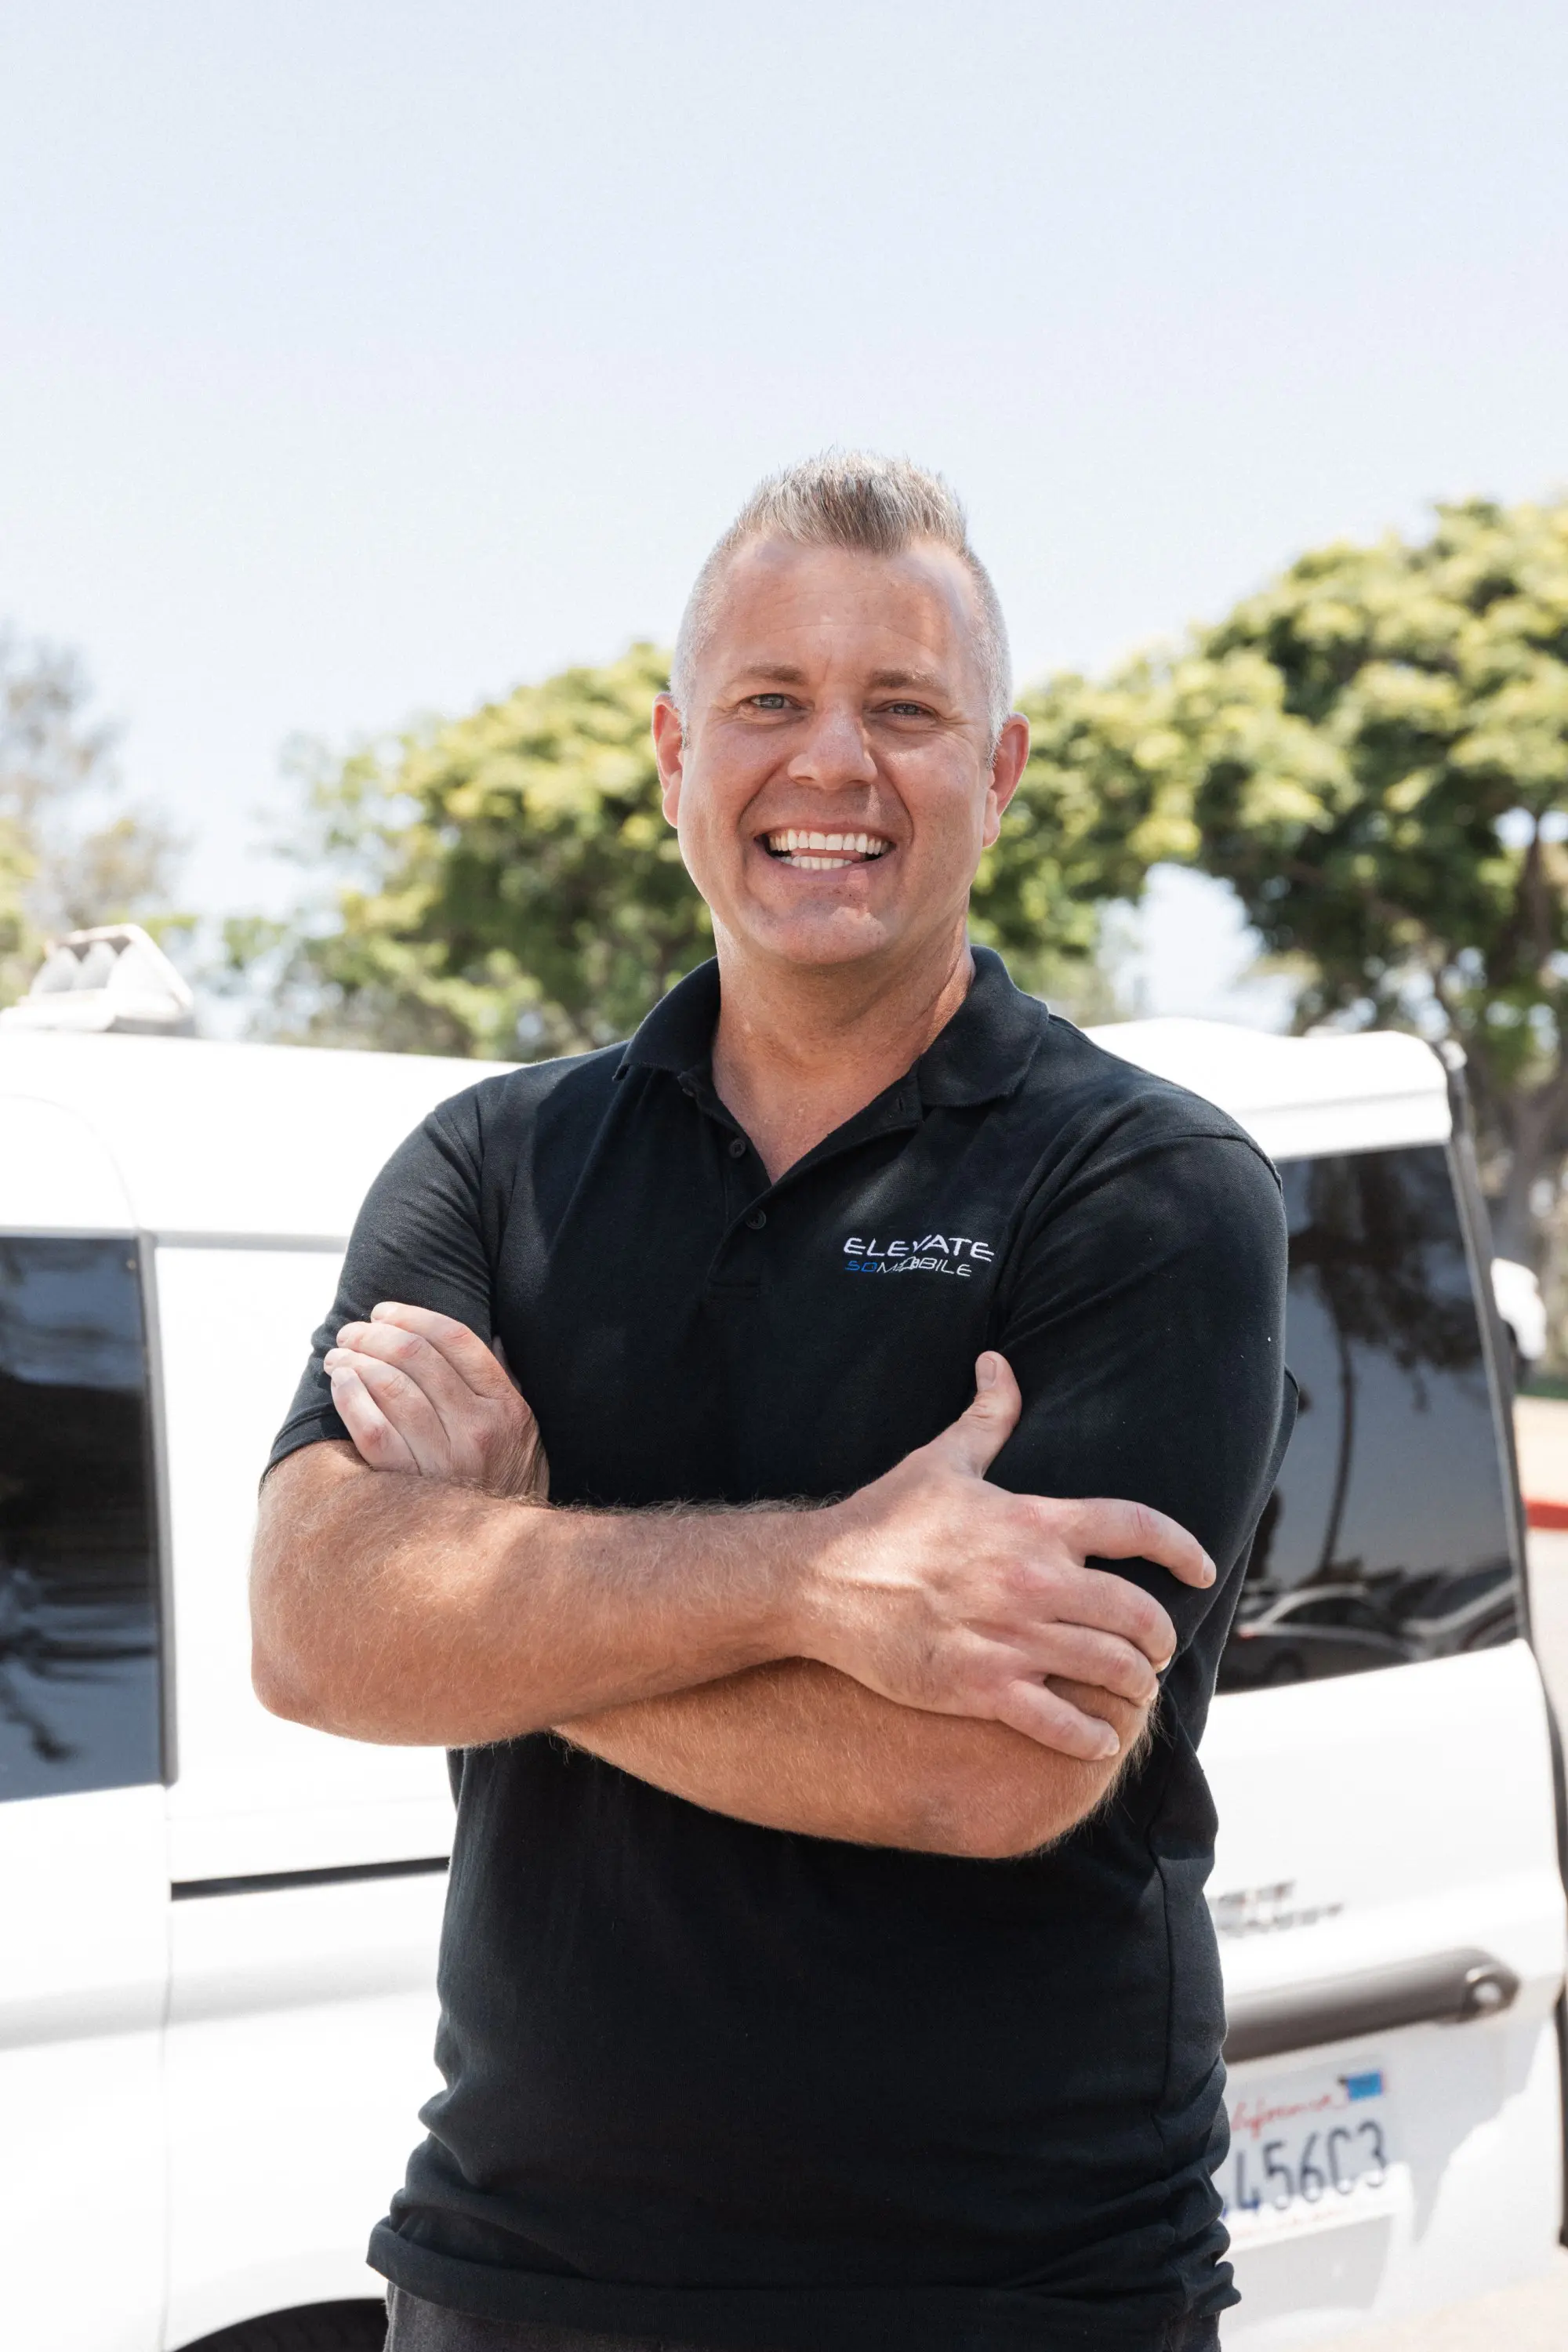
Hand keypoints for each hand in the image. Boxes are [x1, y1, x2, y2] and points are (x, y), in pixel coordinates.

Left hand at [323, 1303, 548, 1499]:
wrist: (496, 1556)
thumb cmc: (504, 1482)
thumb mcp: (523, 1431)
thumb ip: (506, 1383)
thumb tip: (492, 1338)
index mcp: (506, 1407)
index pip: (454, 1339)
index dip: (411, 1316)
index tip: (383, 1312)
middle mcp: (478, 1429)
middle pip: (416, 1357)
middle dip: (374, 1335)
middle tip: (351, 1332)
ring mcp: (444, 1459)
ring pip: (391, 1388)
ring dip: (355, 1361)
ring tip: (337, 1356)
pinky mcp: (410, 1485)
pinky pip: (372, 1431)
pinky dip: (351, 1399)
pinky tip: (340, 1383)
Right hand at [794, 1351, 1213, 1760]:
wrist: (820, 1582)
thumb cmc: (882, 1520)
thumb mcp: (940, 1460)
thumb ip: (986, 1417)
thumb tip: (999, 1363)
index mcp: (1034, 1522)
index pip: (1136, 1526)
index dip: (1182, 1548)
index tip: (1201, 1569)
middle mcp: (1034, 1580)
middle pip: (1137, 1613)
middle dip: (1159, 1636)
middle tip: (1157, 1647)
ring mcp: (1012, 1637)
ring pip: (1110, 1670)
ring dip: (1135, 1684)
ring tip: (1135, 1689)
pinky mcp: (982, 1685)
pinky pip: (1060, 1721)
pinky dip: (1090, 1736)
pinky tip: (1099, 1738)